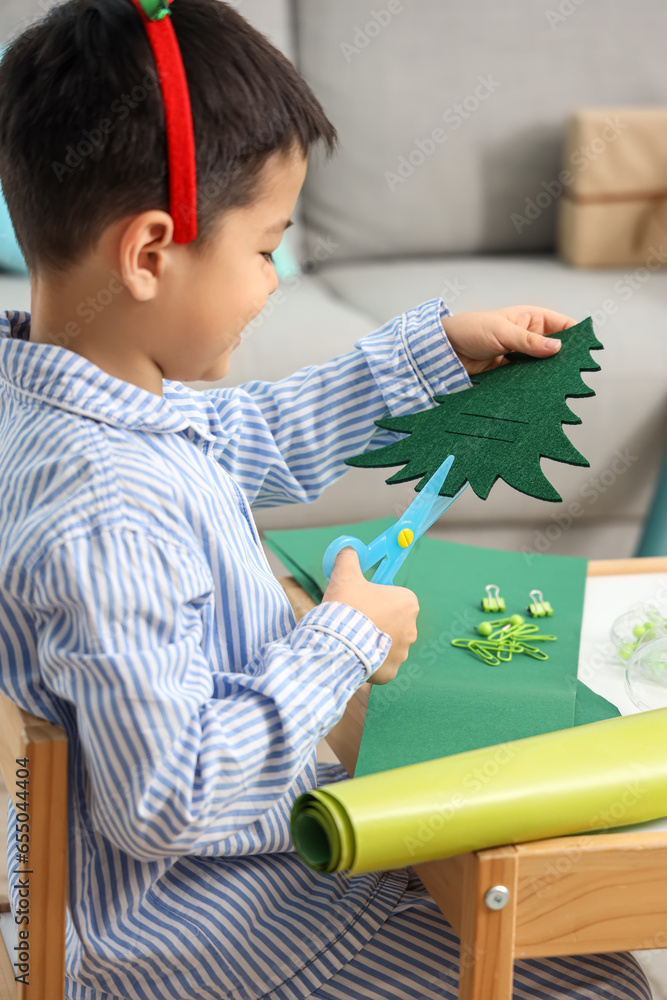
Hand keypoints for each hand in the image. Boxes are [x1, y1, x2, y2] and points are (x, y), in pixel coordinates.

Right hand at [322, 547, 418, 684]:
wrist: (336, 644)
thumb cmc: (346, 606)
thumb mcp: (345, 574)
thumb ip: (349, 558)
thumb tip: (348, 550)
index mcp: (408, 603)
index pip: (394, 597)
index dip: (375, 597)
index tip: (360, 599)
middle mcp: (411, 629)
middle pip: (390, 621)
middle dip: (374, 620)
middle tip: (353, 619)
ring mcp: (402, 653)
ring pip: (384, 643)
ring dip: (371, 641)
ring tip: (351, 638)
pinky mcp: (391, 672)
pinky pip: (379, 664)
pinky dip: (368, 661)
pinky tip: (354, 654)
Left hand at [442, 305, 575, 374]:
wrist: (445, 349)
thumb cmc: (471, 330)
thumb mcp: (502, 332)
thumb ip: (529, 342)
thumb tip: (558, 348)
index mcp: (531, 319)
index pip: (563, 325)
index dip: (576, 336)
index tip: (588, 350)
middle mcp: (528, 336)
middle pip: (555, 348)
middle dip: (563, 359)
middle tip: (574, 374)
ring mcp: (520, 355)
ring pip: (542, 366)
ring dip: (547, 374)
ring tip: (559, 386)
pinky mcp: (510, 371)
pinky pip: (526, 378)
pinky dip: (532, 384)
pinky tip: (539, 393)